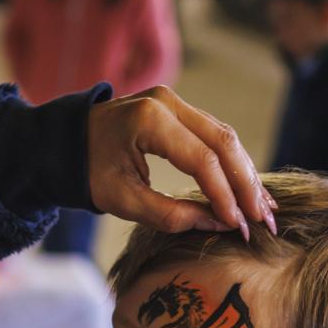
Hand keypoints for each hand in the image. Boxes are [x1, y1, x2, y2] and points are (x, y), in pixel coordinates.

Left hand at [88, 86, 276, 240]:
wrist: (63, 143)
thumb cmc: (87, 173)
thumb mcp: (123, 200)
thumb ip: (171, 215)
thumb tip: (221, 224)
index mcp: (149, 120)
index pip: (203, 159)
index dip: (225, 195)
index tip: (239, 226)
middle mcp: (167, 102)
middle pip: (224, 141)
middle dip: (246, 184)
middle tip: (264, 220)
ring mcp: (174, 101)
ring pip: (225, 136)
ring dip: (246, 174)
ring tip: (264, 209)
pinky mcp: (178, 109)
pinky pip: (214, 135)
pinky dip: (233, 163)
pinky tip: (249, 189)